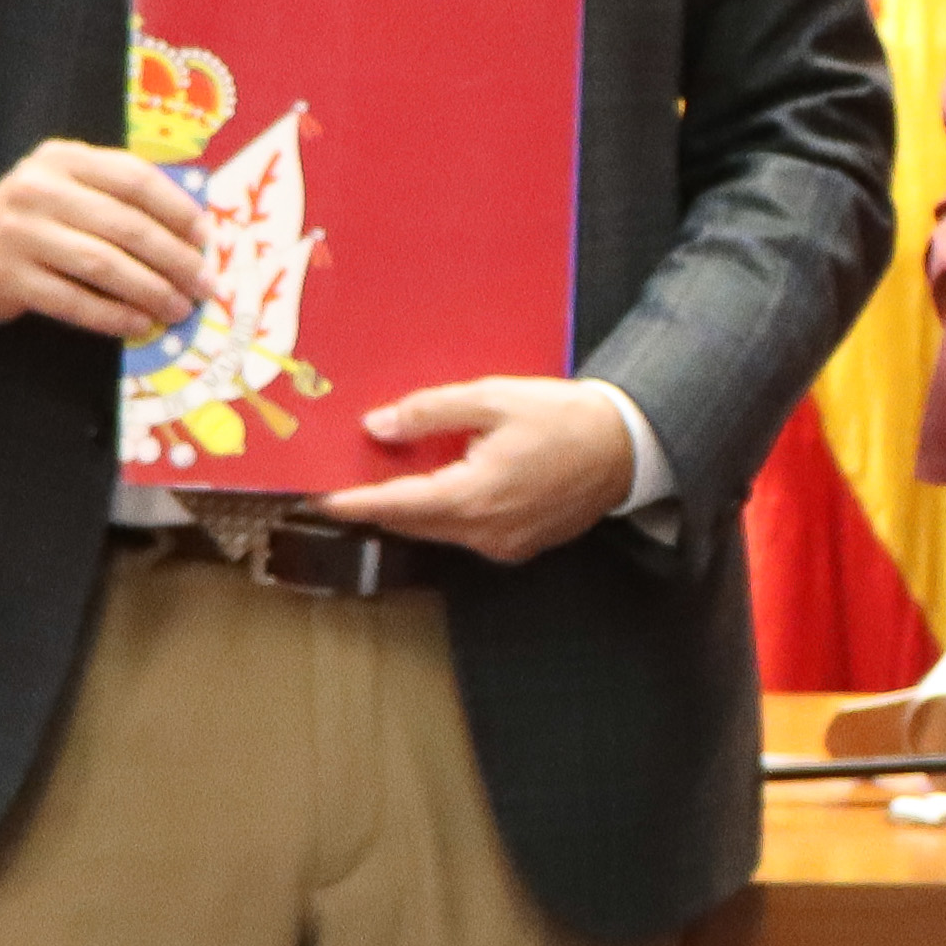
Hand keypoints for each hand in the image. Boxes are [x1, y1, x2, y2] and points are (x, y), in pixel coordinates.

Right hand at [0, 140, 209, 337]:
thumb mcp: (68, 186)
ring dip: (150, 291)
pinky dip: (113, 315)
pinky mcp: (8, 277)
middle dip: (174, 259)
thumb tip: (193, 233)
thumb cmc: (35, 217)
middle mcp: (39, 189)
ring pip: (103, 265)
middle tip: (203, 284)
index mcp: (64, 158)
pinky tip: (138, 323)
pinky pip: (74, 300)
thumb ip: (119, 196)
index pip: (134, 178)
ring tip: (178, 308)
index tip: (205, 238)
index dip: (176, 210)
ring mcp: (20, 233)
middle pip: (125, 225)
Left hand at [313, 376, 642, 563]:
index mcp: (474, 496)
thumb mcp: (492, 399)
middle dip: (380, 503)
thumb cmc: (564, 417)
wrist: (627, 446)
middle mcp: (485, 532)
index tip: (319, 498)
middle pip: (413, 522)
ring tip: (391, 480)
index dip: (354, 502)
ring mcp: (504, 545)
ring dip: (414, 508)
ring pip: (440, 530)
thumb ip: (430, 412)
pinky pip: (468, 533)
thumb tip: (378, 427)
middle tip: (348, 482)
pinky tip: (445, 486)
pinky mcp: (519, 546)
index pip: (396, 505)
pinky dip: (448, 512)